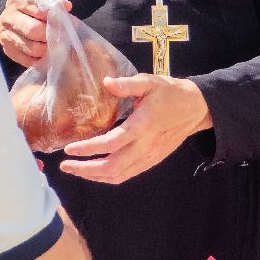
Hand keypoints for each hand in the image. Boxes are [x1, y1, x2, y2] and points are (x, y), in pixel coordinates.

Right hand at [0, 0, 68, 68]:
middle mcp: (8, 18)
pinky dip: (40, 60)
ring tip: (57, 48)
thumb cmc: (31, 9)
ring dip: (47, 50)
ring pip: (31, 48)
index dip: (54, 17)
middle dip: (51, 35)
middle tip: (63, 38)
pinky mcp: (8, 50)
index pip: (38, 9)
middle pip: (33, 30)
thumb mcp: (40, 1)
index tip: (65, 22)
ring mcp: (6, 36)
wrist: (11, 20)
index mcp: (18, 1)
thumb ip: (53, 4)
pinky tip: (47, 56)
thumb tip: (66, 6)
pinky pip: (27, 60)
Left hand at [59, 74, 209, 184]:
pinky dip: (108, 178)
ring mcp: (149, 157)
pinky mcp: (152, 161)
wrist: (194, 108)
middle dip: (85, 169)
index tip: (69, 149)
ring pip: (119, 175)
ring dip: (94, 176)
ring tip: (75, 169)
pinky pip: (128, 175)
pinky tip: (95, 173)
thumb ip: (128, 84)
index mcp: (142, 125)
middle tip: (65, 165)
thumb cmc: (169, 92)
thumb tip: (107, 82)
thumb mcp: (150, 82)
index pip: (111, 143)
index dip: (89, 149)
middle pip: (112, 167)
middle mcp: (145, 146)